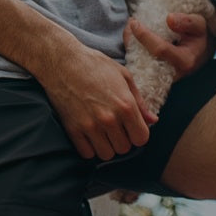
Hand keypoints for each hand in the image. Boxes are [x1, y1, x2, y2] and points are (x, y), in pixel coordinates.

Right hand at [39, 35, 158, 161]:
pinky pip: (87, 153)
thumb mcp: (124, 76)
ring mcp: (89, 126)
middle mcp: (109, 119)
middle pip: (124, 148)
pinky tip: (90, 132)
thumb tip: (153, 120)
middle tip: (116, 125)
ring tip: (103, 130)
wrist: (63, 61)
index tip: (132, 126)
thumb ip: (140, 101)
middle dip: (123, 139)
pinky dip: (90, 147)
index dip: (138, 133)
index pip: (141, 138)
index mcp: (125, 105)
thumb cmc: (95, 65)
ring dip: (107, 145)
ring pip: (106, 154)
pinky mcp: (73, 130)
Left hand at [125, 12, 215, 80]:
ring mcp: (164, 76)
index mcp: (185, 61)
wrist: (202, 51)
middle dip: (133, 41)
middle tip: (130, 23)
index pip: (160, 50)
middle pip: (146, 59)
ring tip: (130, 28)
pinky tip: (134, 35)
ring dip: (132, 45)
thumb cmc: (200, 36)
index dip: (145, 36)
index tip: (135, 22)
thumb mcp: (199, 25)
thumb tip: (169, 19)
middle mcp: (173, 73)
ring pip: (140, 63)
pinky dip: (135, 48)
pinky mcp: (157, 75)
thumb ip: (187, 21)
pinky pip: (141, 63)